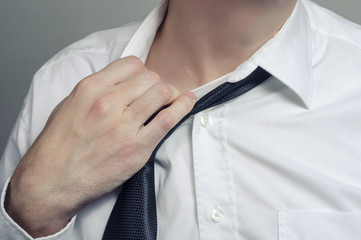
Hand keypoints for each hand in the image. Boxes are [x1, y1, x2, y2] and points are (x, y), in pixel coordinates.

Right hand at [5, 56, 195, 236]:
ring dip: (171, 94)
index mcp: (89, 89)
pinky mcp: (137, 147)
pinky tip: (188, 102)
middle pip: (149, 77)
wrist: (51, 183)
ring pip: (162, 93)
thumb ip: (97, 90)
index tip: (144, 80)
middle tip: (158, 94)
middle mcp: (107, 103)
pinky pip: (168, 119)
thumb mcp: (69, 106)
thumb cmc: (58, 147)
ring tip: (172, 100)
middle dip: (157, 83)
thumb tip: (123, 82)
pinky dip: (182, 107)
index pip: (131, 64)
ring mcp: (123, 125)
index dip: (142, 71)